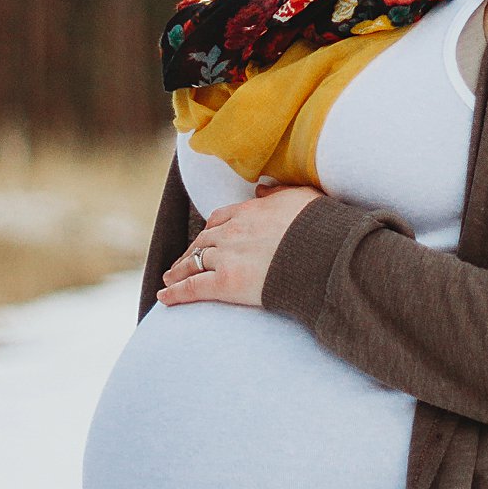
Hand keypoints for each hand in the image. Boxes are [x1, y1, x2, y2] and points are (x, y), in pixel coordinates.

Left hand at [159, 181, 321, 308]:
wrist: (323, 252)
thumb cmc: (320, 226)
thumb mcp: (302, 197)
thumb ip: (279, 193)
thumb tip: (262, 189)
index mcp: (249, 211)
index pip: (220, 219)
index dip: (210, 230)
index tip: (204, 238)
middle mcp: (233, 231)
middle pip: (202, 240)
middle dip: (190, 251)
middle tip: (182, 262)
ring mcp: (227, 256)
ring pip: (193, 262)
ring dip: (178, 271)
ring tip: (169, 279)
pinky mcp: (226, 282)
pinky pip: (193, 287)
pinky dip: (176, 293)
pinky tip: (164, 298)